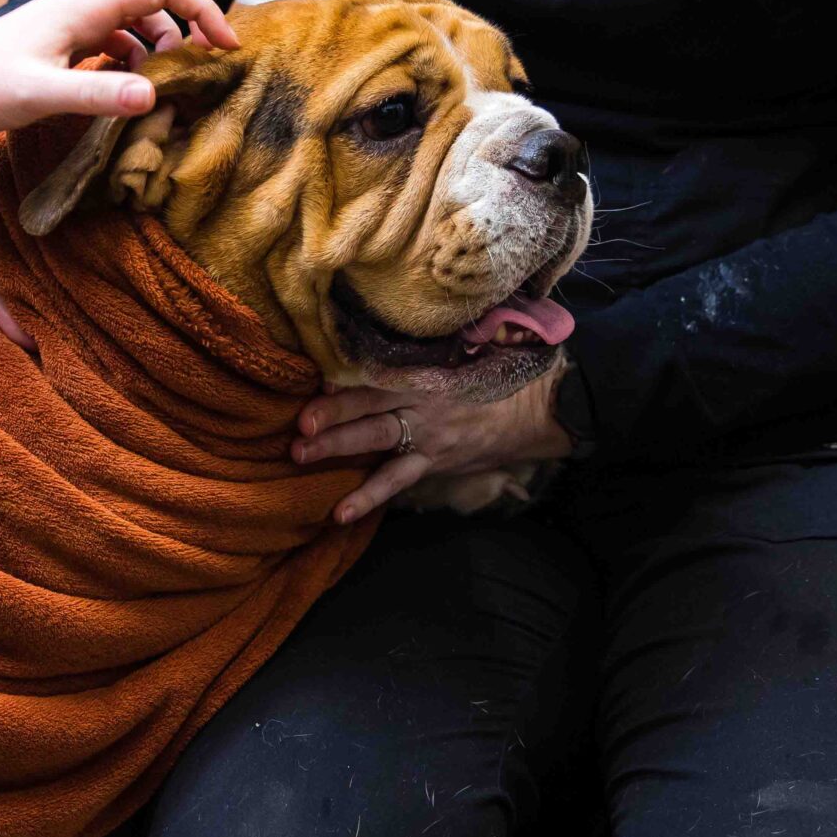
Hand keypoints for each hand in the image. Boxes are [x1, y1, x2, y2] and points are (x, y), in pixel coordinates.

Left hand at [0, 0, 239, 134]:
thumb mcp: (39, 94)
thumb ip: (95, 94)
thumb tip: (151, 97)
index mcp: (83, 7)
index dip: (199, 6)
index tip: (224, 44)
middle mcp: (84, 8)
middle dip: (190, 21)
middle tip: (211, 61)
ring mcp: (76, 24)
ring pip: (138, 21)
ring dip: (162, 47)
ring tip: (169, 87)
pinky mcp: (68, 44)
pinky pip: (117, 41)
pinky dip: (137, 60)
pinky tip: (133, 89)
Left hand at [291, 367, 573, 524]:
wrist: (538, 410)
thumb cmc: (497, 373)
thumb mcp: (469, 347)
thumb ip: (432, 341)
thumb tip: (395, 324)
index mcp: (428, 371)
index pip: (380, 372)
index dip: (348, 377)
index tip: (316, 379)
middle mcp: (423, 402)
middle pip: (370, 405)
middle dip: (332, 415)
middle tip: (298, 425)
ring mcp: (427, 435)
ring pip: (377, 440)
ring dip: (337, 448)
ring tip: (300, 457)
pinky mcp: (433, 461)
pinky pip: (397, 480)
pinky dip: (369, 496)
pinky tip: (340, 512)